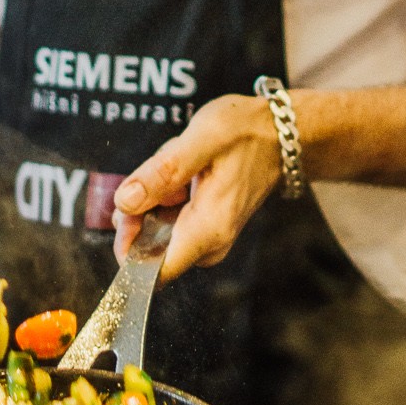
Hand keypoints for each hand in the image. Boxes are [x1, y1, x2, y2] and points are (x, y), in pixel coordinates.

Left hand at [112, 93, 282, 281]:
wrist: (281, 134)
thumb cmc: (246, 133)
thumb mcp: (201, 139)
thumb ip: (162, 172)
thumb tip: (124, 202)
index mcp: (208, 229)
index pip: (154, 271)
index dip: (128, 249)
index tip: (124, 213)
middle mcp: (210, 243)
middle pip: (149, 247)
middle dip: (140, 209)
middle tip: (156, 171)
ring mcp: (209, 238)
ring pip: (156, 230)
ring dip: (154, 197)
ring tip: (180, 164)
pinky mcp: (207, 229)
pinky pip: (170, 220)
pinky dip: (167, 195)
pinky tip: (184, 170)